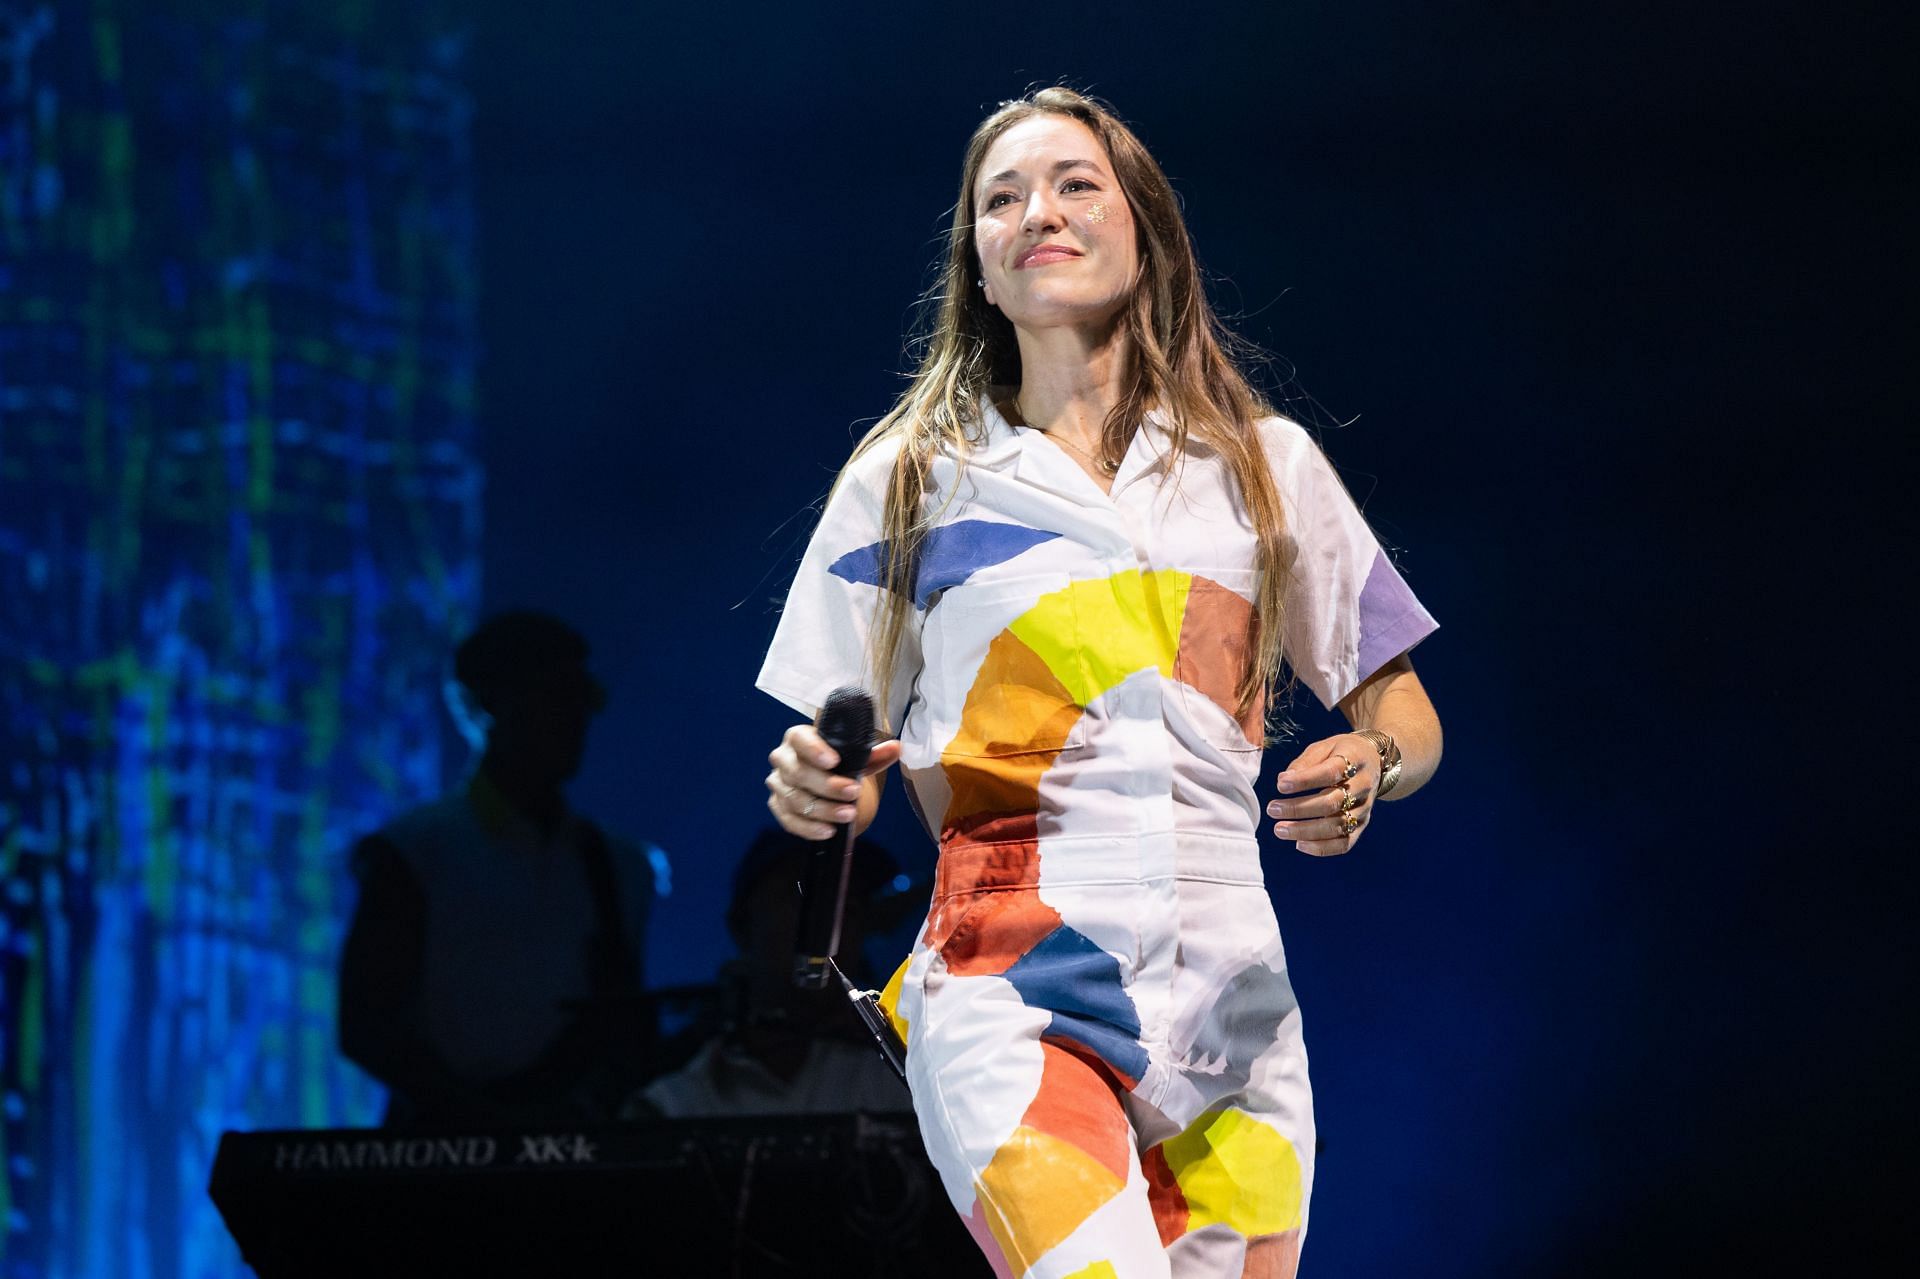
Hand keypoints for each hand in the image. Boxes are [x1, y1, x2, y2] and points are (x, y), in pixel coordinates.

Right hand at [765, 723, 902, 840]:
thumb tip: (896, 748)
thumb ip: (874, 754)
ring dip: (823, 809)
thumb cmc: (837, 763)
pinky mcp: (778, 806)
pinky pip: (789, 820)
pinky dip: (808, 828)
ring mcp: (778, 784)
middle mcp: (783, 759)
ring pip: (796, 799)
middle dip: (827, 785)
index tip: (834, 760)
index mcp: (798, 738)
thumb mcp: (855, 757)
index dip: (814, 750)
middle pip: (798, 773)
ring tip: (848, 815)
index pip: (799, 739)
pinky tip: (828, 831)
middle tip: (853, 792)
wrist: (823, 780)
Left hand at [1268, 734, 1378, 856]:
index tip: (1280, 785)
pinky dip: (1322, 848)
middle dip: (1299, 809)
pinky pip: (1345, 843)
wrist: (1372, 762)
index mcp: (1354, 760)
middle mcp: (1363, 786)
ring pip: (1337, 826)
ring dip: (1306, 831)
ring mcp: (1364, 808)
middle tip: (1272, 809)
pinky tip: (1299, 844)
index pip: (1330, 772)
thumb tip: (1283, 780)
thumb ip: (1304, 762)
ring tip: (1279, 830)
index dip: (1304, 781)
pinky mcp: (1361, 825)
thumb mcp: (1324, 747)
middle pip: (1332, 803)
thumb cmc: (1340, 753)